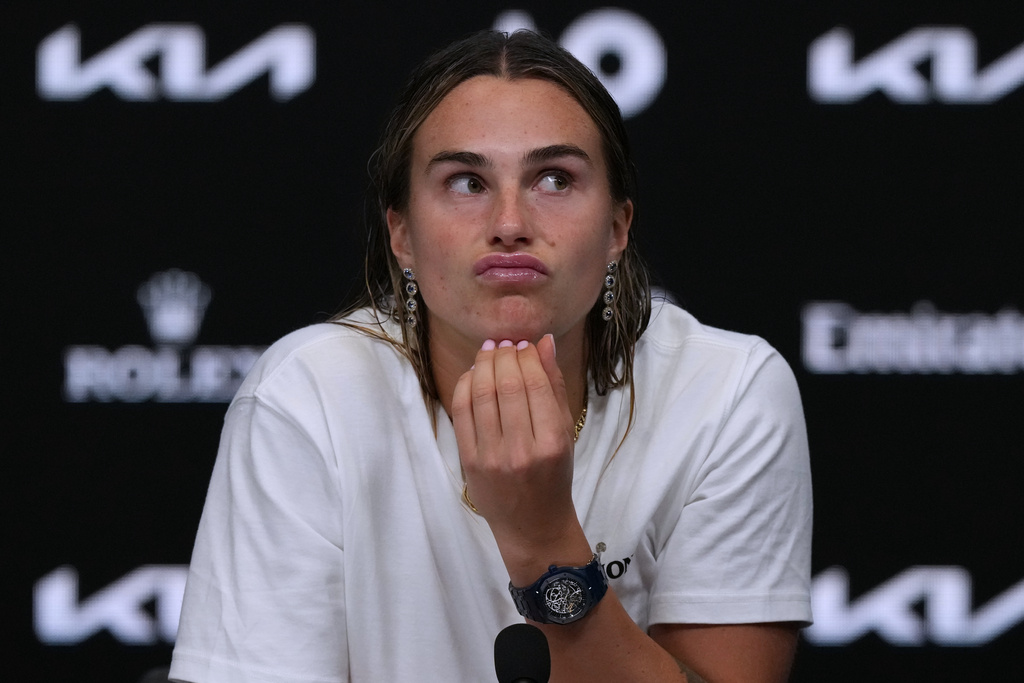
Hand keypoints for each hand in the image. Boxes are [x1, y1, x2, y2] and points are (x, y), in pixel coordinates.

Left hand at [451, 335, 582, 564]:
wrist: (533, 526)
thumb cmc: (555, 477)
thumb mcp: (565, 434)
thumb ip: (554, 387)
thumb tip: (545, 342)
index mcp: (552, 442)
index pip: (535, 384)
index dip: (526, 356)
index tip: (524, 345)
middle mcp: (521, 450)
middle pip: (506, 385)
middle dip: (504, 355)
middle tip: (505, 344)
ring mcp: (492, 457)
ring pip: (482, 394)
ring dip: (483, 364)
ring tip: (489, 351)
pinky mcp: (469, 462)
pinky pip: (461, 412)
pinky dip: (465, 386)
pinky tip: (473, 374)